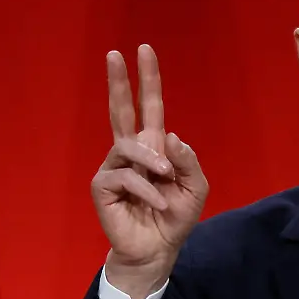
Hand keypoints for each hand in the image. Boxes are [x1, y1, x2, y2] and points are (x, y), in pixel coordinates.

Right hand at [91, 44, 207, 298]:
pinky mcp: (102, 186)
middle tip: (115, 53)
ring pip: (129, 147)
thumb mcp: (195, 188)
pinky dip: (146, 190)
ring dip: (152, 163)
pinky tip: (157, 203)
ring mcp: (114, 167)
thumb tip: (169, 135)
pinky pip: (125, 177)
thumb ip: (188, 161)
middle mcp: (130, 152)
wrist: (158, 249)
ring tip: (166, 180)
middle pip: (121, 110)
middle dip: (119, 82)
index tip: (143, 50)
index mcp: (154, 147)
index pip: (149, 107)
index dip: (147, 80)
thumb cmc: (174, 217)